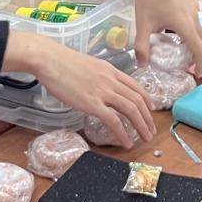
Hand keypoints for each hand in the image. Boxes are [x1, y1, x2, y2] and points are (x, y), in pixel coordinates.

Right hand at [7, 35, 155, 145]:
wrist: (49, 60)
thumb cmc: (61, 62)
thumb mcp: (88, 65)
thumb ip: (98, 76)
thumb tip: (99, 87)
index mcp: (110, 70)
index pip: (136, 86)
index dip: (146, 100)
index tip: (151, 110)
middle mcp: (111, 80)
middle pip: (137, 100)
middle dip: (148, 117)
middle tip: (152, 130)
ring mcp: (102, 92)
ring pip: (131, 110)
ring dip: (142, 126)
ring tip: (146, 138)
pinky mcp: (92, 103)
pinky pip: (113, 121)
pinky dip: (123, 133)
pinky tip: (127, 142)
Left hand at [132, 0, 201, 74]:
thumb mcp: (143, 22)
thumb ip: (142, 45)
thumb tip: (142, 65)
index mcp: (185, 25)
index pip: (199, 49)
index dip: (200, 64)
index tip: (196, 74)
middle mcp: (194, 17)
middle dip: (197, 54)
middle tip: (186, 64)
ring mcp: (194, 7)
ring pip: (199, 29)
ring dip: (194, 41)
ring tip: (180, 48)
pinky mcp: (191, 0)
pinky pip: (195, 19)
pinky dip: (191, 29)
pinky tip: (175, 28)